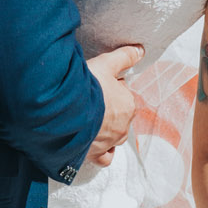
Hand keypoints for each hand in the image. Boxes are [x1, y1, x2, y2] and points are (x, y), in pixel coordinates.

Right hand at [85, 44, 143, 165]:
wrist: (67, 111)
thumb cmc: (87, 86)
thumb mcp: (106, 63)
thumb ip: (125, 56)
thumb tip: (141, 50)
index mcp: (128, 104)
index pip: (123, 94)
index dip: (109, 86)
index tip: (95, 82)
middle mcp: (124, 126)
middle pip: (118, 114)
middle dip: (107, 107)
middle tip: (88, 98)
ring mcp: (111, 142)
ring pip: (114, 136)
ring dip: (105, 128)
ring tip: (88, 118)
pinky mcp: (96, 154)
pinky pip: (105, 157)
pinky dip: (103, 151)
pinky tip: (94, 143)